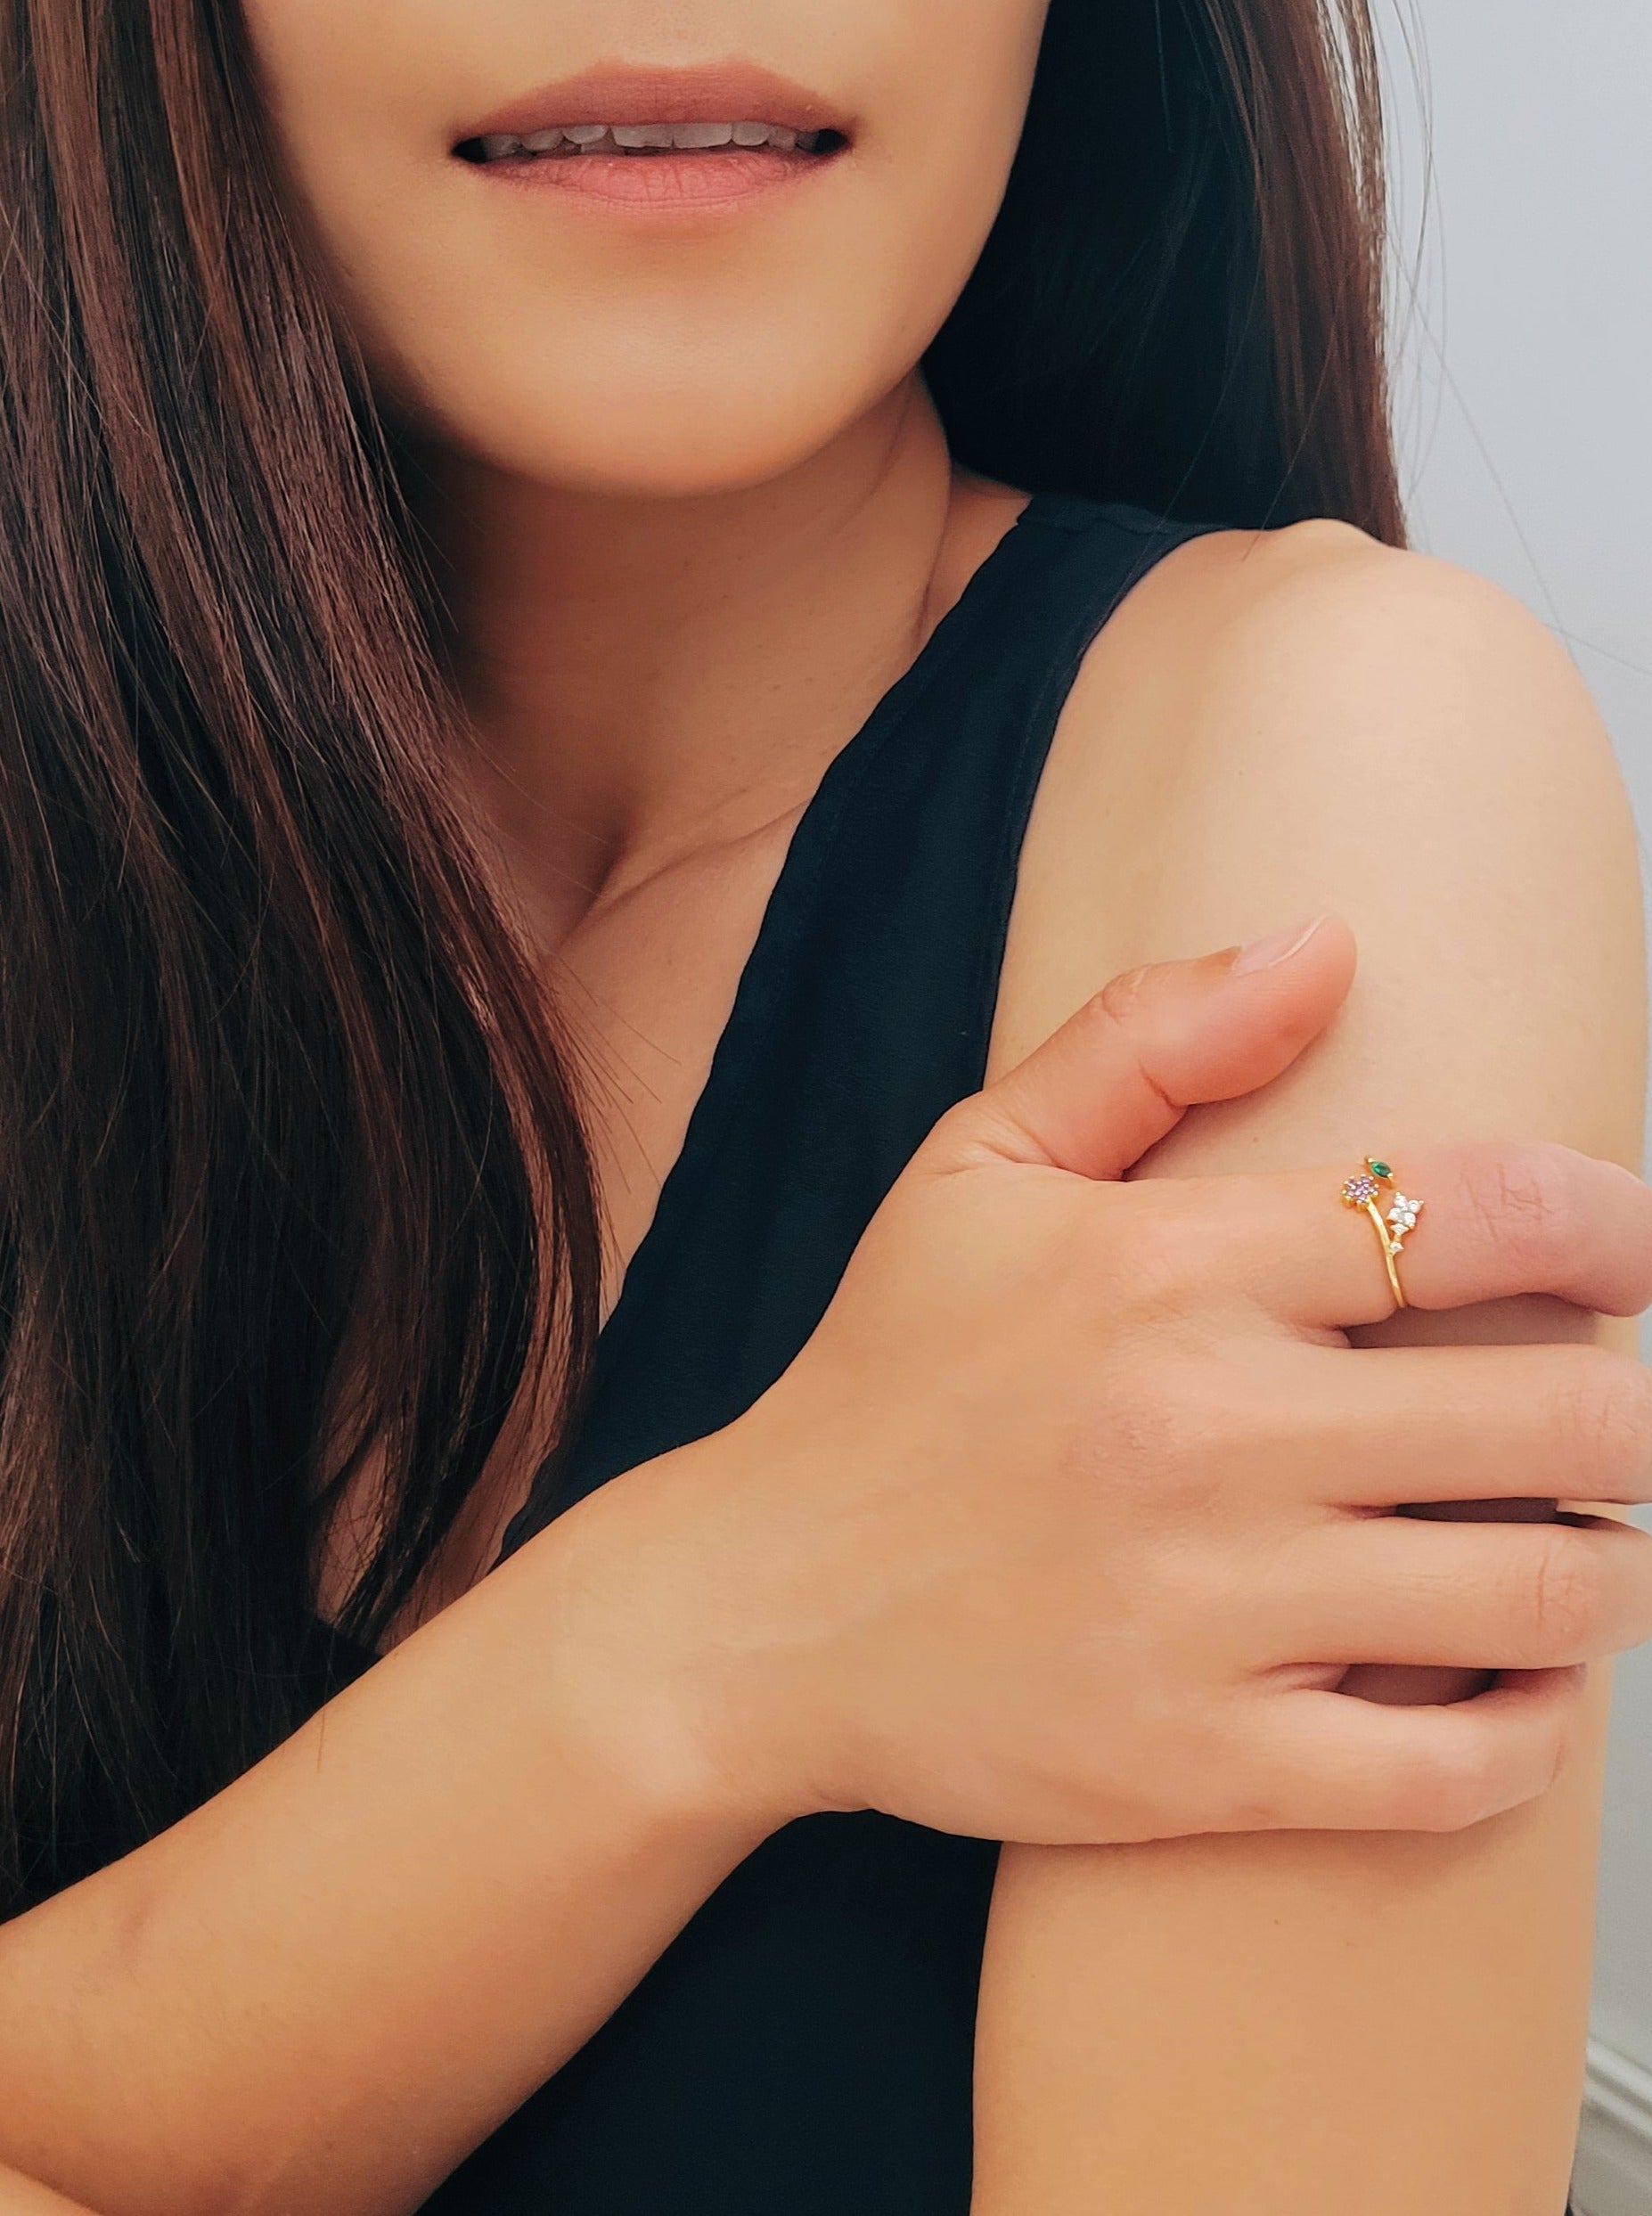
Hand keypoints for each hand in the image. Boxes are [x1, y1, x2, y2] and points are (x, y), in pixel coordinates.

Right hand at [553, 915, 1651, 1847]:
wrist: (752, 1610)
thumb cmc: (883, 1381)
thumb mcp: (975, 1168)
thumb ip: (1148, 1039)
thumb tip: (1326, 943)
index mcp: (1168, 1267)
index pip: (1487, 1213)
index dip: (1621, 1227)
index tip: (1635, 1255)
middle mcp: (1205, 1430)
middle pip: (1569, 1414)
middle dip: (1636, 1416)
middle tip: (1611, 1421)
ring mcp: (1209, 1608)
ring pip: (1547, 1596)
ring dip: (1608, 1568)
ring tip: (1579, 1545)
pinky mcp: (1199, 1765)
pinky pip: (1455, 1773)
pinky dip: (1530, 1732)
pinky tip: (1512, 1684)